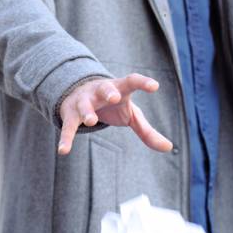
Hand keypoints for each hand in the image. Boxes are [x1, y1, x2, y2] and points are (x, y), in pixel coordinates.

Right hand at [58, 74, 173, 154]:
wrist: (80, 93)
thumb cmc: (113, 105)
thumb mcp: (131, 115)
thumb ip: (147, 130)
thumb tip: (169, 147)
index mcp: (119, 88)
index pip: (132, 81)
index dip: (143, 82)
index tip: (154, 86)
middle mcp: (100, 91)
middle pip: (105, 88)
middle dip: (108, 92)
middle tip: (113, 97)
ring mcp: (84, 101)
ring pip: (84, 105)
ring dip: (87, 112)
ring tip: (91, 121)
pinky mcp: (70, 114)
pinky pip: (68, 126)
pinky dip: (65, 138)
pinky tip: (63, 151)